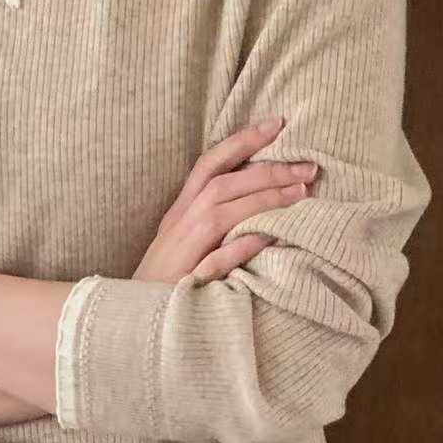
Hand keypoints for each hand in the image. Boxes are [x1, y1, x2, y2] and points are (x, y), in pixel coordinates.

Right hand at [133, 116, 318, 284]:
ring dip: (262, 199)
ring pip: (221, 212)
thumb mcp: (185, 242)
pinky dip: (243, 245)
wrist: (135, 318)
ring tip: (301, 193)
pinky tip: (271, 237)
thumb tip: (256, 201)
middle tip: (308, 167)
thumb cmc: (165, 282)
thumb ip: (214, 220)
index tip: (277, 124)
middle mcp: (180, 222)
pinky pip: (217, 258)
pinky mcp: (185, 280)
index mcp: (180, 210)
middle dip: (267, 170)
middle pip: (223, 183)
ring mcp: (182, 250)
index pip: (211, 164)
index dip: (242, 141)